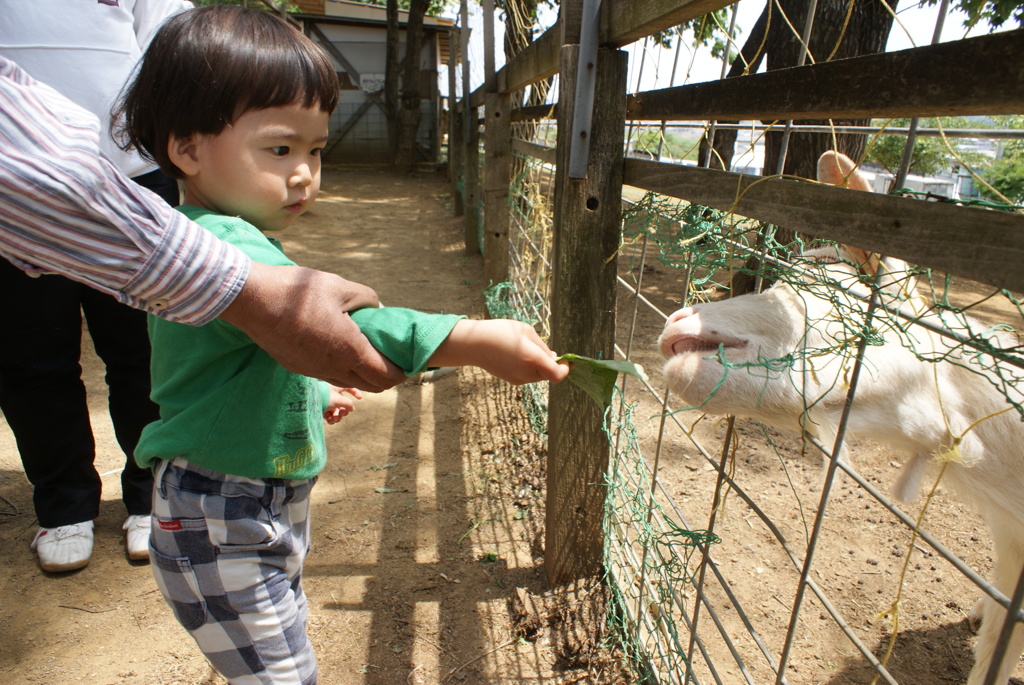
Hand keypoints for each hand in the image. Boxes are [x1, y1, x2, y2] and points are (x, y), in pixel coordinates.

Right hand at [220, 262, 405, 390]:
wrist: (251, 301)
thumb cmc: (297, 291)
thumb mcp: (340, 286)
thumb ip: (367, 298)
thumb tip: (378, 307)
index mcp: (349, 350)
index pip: (386, 377)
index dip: (402, 372)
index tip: (408, 360)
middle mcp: (333, 368)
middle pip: (371, 387)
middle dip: (386, 375)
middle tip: (391, 356)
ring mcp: (312, 371)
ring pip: (348, 382)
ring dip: (363, 373)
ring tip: (367, 349)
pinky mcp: (296, 367)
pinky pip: (327, 374)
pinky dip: (341, 367)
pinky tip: (338, 345)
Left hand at [324, 386, 361, 423]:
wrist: (309, 403)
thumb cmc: (325, 397)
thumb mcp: (340, 400)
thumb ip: (349, 404)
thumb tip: (352, 408)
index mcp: (336, 388)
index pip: (348, 388)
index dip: (355, 392)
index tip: (360, 398)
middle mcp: (332, 395)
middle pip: (343, 404)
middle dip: (344, 411)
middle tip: (341, 412)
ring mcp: (326, 403)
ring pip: (337, 412)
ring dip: (337, 417)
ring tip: (334, 418)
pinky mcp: (322, 410)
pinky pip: (329, 416)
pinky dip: (331, 419)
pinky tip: (330, 420)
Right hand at [428, 319, 570, 385]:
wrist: (474, 344)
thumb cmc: (501, 332)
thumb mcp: (526, 331)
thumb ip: (542, 346)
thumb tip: (553, 358)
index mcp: (533, 359)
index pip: (558, 374)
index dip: (566, 368)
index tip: (566, 360)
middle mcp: (527, 373)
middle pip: (549, 374)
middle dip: (552, 364)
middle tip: (544, 349)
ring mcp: (519, 379)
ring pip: (538, 375)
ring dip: (540, 365)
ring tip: (526, 348)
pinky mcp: (511, 380)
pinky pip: (528, 375)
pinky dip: (530, 367)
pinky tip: (518, 354)